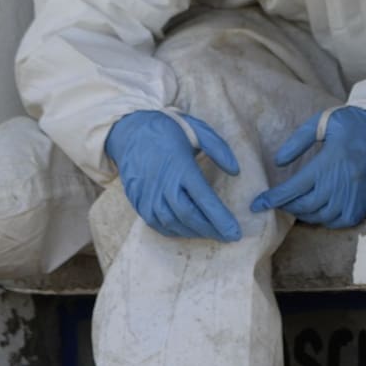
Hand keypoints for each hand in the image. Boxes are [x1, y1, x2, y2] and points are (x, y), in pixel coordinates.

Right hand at [105, 110, 241, 241]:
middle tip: (228, 236)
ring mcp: (148, 196)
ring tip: (212, 233)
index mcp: (180, 166)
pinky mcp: (138, 203)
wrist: (130, 132)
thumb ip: (218, 148)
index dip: (221, 219)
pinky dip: (175, 231)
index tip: (235, 232)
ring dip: (195, 232)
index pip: (204, 199)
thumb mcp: (197, 129)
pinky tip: (189, 229)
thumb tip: (235, 170)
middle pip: (189, 216)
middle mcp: (163, 185)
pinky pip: (158, 225)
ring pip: (174, 224)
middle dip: (211, 230)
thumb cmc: (167, 130)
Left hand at [250, 107, 365, 228]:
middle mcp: (339, 185)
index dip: (271, 199)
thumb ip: (299, 140)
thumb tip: (279, 161)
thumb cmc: (355, 124)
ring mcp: (352, 198)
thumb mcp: (324, 121)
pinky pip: (339, 223)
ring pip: (320, 217)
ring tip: (295, 204)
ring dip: (304, 213)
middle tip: (276, 201)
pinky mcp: (363, 206)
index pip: (292, 189)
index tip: (256, 204)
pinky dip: (325, 220)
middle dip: (285, 206)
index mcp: (327, 164)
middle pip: (303, 206)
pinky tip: (319, 210)